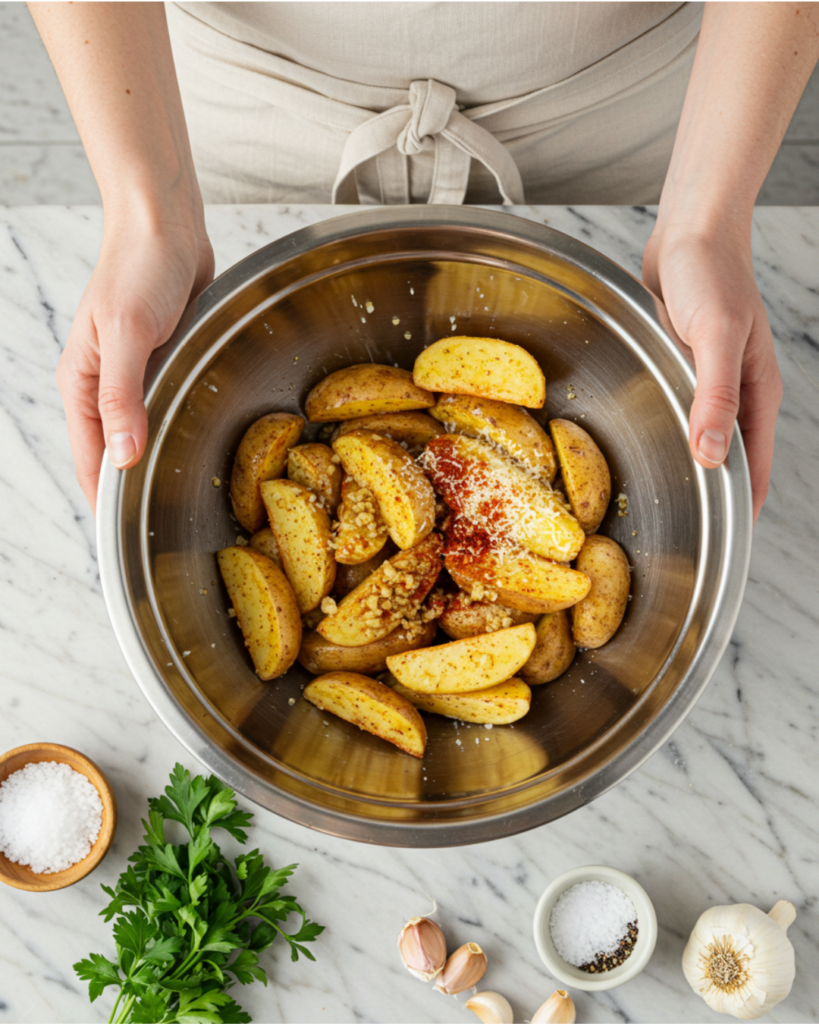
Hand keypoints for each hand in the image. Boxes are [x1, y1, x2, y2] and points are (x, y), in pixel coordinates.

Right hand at [57, 214, 213, 511]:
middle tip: (160, 532)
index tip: (124, 544)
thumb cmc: (138, 268)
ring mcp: (134, 377)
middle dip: (131, 491)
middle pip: (112, 455)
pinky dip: (172, 432)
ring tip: (177, 504)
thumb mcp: (126, 333)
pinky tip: (192, 449)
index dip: (105, 502)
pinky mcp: (162, 365)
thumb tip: (121, 458)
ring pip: (139, 435)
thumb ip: (122, 397)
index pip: (90, 461)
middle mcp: (104, 387)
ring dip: (153, 463)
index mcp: (82, 385)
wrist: (164, 224)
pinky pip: (163, 410)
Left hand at [642, 225, 780, 522]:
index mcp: (756, 395)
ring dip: (690, 465)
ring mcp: (710, 382)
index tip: (721, 544)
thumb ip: (715, 396)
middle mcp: (736, 395)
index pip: (753, 468)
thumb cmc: (712, 275)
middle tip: (682, 531)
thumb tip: (713, 455)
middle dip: (713, 495)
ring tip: (664, 500)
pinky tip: (651, 445)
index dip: (739, 508)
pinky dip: (672, 434)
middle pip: (729, 459)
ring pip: (703, 438)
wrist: (692, 231)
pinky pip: (682, 413)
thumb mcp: (716, 337)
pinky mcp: (685, 368)